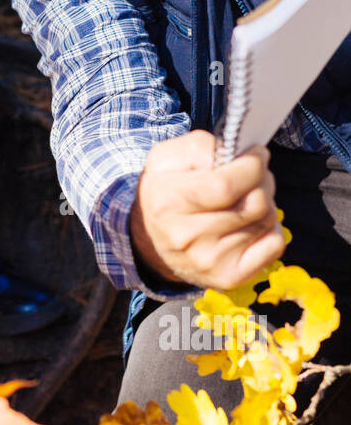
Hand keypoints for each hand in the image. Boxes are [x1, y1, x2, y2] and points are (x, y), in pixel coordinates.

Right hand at [129, 131, 285, 290]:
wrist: (149, 240)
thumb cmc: (165, 192)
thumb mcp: (166, 159)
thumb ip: (198, 147)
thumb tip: (232, 154)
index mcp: (169, 203)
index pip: (225, 186)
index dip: (251, 165)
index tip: (255, 154)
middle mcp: (187, 237)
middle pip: (253, 203)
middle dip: (262, 179)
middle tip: (252, 173)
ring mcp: (209, 261)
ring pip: (266, 220)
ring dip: (265, 201)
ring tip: (246, 197)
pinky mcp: (228, 277)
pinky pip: (274, 244)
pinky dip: (271, 227)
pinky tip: (251, 221)